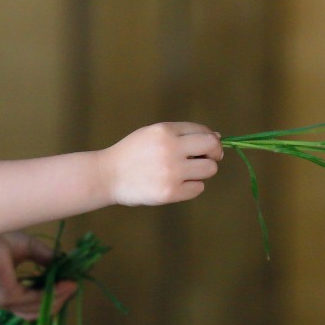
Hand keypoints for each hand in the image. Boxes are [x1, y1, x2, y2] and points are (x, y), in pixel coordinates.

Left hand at [0, 230, 78, 320]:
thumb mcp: (27, 247)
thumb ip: (43, 257)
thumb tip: (61, 264)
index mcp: (6, 291)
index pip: (31, 304)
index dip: (51, 297)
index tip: (68, 285)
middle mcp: (5, 300)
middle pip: (36, 311)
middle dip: (58, 300)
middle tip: (73, 286)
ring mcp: (6, 300)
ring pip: (38, 309)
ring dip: (58, 298)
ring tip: (72, 284)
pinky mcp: (9, 295)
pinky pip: (36, 299)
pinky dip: (53, 293)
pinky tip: (65, 284)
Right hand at [104, 121, 222, 205]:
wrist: (108, 175)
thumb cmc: (132, 153)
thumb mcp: (153, 134)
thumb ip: (182, 133)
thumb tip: (216, 136)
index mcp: (165, 131)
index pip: (203, 131)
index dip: (211, 139)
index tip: (209, 147)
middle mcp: (170, 149)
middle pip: (213, 148)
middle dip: (214, 154)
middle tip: (207, 160)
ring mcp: (171, 172)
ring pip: (209, 170)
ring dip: (202, 171)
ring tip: (187, 173)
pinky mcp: (170, 192)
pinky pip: (198, 189)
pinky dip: (191, 187)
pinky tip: (177, 184)